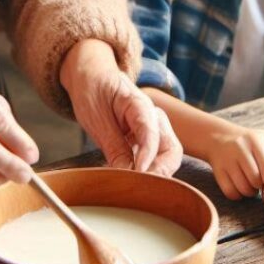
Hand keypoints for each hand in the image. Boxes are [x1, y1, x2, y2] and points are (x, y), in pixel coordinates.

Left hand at [61, 41, 181, 174]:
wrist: (91, 77)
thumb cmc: (93, 91)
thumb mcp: (96, 118)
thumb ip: (113, 146)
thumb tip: (126, 176)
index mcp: (139, 104)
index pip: (150, 131)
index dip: (147, 154)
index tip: (138, 172)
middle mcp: (153, 117)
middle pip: (171, 149)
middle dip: (161, 171)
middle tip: (141, 187)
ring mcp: (153, 129)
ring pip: (168, 157)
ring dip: (156, 175)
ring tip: (136, 187)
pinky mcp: (147, 140)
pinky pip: (155, 159)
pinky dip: (148, 173)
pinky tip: (132, 180)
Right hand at [206, 125, 263, 199]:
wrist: (218, 137)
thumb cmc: (249, 146)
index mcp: (263, 137)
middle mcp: (246, 144)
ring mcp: (231, 155)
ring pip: (248, 187)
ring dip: (252, 191)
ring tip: (251, 183)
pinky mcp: (219, 167)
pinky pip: (232, 192)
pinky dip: (238, 194)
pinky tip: (239, 185)